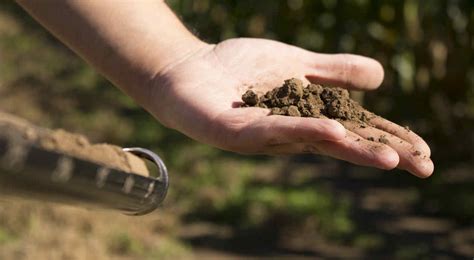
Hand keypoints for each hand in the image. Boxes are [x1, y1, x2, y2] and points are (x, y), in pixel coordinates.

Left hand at [147, 38, 432, 177]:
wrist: (189, 70)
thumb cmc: (240, 69)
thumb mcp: (296, 64)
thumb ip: (334, 71)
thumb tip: (381, 77)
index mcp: (307, 115)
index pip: (357, 128)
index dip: (389, 138)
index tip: (424, 151)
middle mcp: (291, 131)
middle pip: (343, 142)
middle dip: (382, 153)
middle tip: (422, 167)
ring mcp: (265, 134)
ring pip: (314, 141)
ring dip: (352, 149)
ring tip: (390, 159)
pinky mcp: (237, 131)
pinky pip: (274, 130)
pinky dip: (304, 130)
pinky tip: (332, 131)